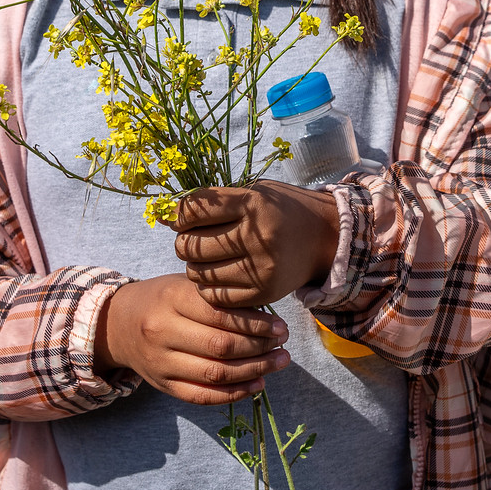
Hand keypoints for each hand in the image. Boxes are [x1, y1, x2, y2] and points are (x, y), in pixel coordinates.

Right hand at [95, 273, 290, 404]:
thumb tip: (269, 317)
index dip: (256, 323)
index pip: (221, 315)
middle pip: (220, 347)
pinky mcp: (162, 385)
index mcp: (171, 298)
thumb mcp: (187, 285)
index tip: (280, 327)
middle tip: (283, 345)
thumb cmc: (163, 298)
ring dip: (254, 371)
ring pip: (214, 374)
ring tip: (278, 362)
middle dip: (259, 348)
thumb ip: (221, 298)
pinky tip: (257, 385)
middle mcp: (162, 331)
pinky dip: (233, 394)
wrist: (118, 324)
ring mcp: (160, 362)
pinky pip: (201, 396)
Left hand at [173, 182, 341, 307]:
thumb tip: (165, 216)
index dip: (180, 215)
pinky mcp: (263, 293)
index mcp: (253, 204)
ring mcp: (261, 268)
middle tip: (194, 239)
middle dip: (184, 242)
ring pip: (198, 272)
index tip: (184, 217)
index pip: (194, 210)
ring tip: (207, 257)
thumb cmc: (282, 211)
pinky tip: (218, 274)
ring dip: (194, 265)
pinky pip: (215, 295)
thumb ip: (214, 203)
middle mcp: (257, 236)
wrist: (325, 239)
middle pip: (191, 245)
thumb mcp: (253, 193)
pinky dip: (208, 285)